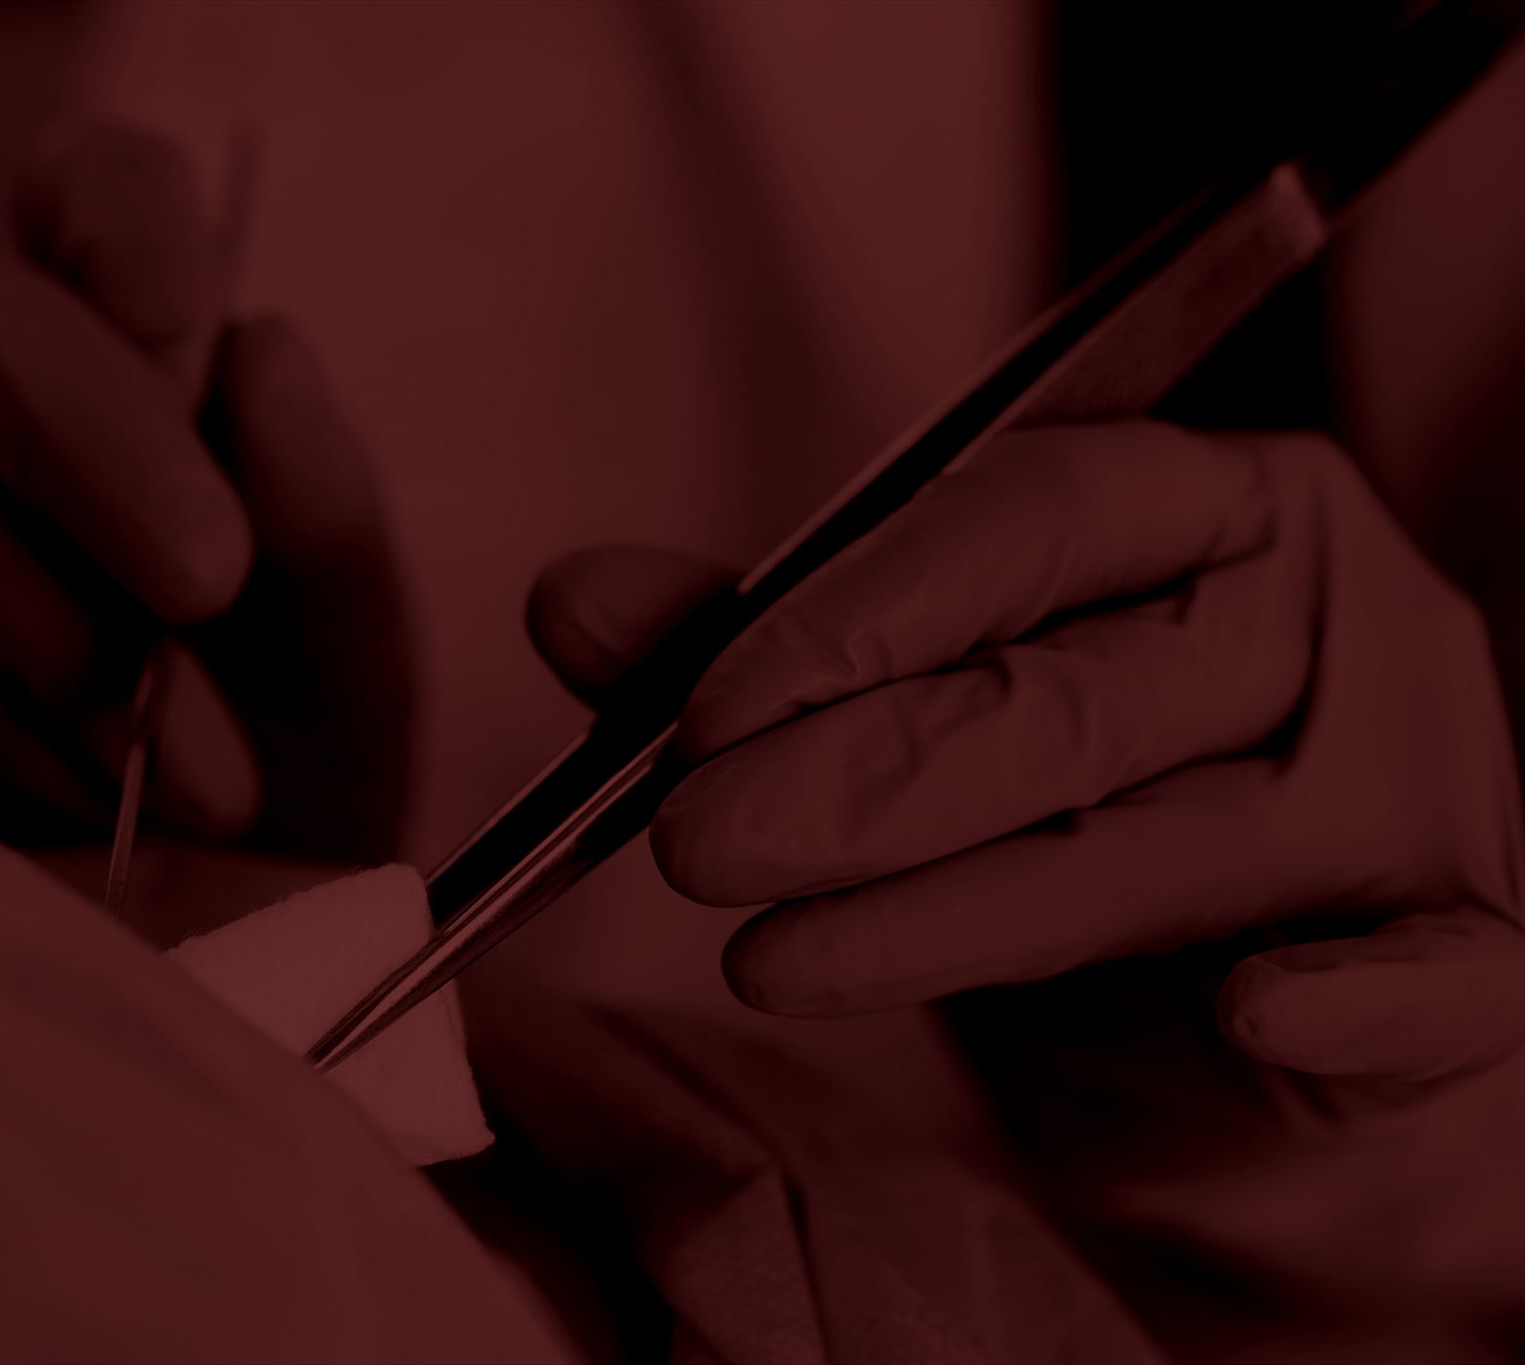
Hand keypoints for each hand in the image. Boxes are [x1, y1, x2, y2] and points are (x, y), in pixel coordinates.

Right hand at [0, 123, 411, 859]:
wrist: (190, 952)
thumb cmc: (280, 765)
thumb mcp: (346, 653)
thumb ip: (326, 516)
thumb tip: (265, 351)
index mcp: (126, 363)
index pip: (92, 194)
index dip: (126, 230)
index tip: (190, 326)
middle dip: (102, 444)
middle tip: (206, 577)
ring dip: (81, 649)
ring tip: (207, 781)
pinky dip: (8, 730)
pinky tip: (93, 799)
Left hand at [530, 423, 1523, 1332]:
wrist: (1240, 1018)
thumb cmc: (1077, 822)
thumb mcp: (922, 712)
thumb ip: (764, 650)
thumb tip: (572, 601)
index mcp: (1203, 508)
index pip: (1026, 519)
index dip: (859, 614)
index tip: (701, 714)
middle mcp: (1323, 620)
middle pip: (1080, 689)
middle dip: (866, 774)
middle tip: (696, 841)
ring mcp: (1408, 783)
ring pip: (1170, 847)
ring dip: (959, 911)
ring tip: (773, 957)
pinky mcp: (1463, 949)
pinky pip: (1431, 979)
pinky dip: (1350, 1000)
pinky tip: (1255, 1011)